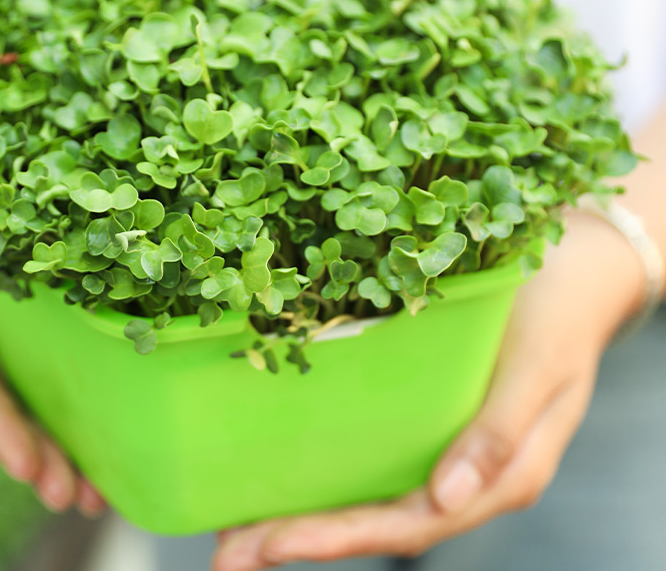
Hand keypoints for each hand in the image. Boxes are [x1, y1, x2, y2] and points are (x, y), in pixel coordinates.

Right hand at [0, 248, 105, 516]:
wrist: (43, 223)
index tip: (23, 462)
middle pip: (11, 421)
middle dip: (34, 460)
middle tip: (62, 493)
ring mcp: (30, 367)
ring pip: (42, 422)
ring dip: (62, 464)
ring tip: (90, 500)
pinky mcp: (63, 365)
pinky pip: (73, 405)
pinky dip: (90, 441)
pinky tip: (110, 477)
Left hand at [213, 213, 644, 569]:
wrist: (575, 262)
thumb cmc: (560, 314)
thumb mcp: (540, 371)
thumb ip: (500, 436)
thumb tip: (448, 499)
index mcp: (497, 474)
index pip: (408, 523)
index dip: (338, 537)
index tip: (270, 545)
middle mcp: (460, 466)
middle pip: (375, 515)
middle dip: (301, 536)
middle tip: (227, 553)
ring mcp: (440, 435)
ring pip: (366, 485)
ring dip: (303, 505)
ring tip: (235, 521)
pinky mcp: (424, 401)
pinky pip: (369, 441)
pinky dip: (324, 457)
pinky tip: (279, 454)